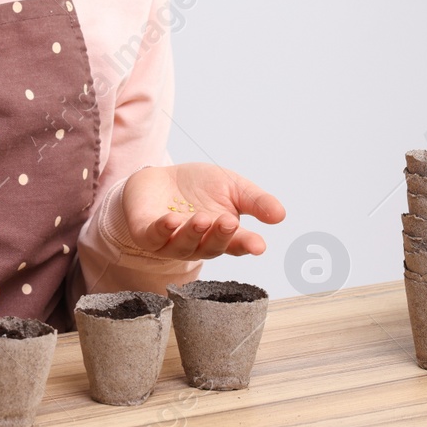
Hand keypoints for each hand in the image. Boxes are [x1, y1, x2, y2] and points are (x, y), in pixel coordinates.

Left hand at [120, 164, 285, 260]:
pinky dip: (161, 230)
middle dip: (220, 236)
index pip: (236, 244)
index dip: (247, 245)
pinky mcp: (146, 233)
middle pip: (210, 247)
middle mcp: (197, 243)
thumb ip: (255, 201)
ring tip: (202, 219)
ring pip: (183, 246)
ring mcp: (170, 242)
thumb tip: (281, 214)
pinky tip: (170, 220)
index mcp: (221, 235)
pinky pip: (154, 236)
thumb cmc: (198, 187)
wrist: (160, 178)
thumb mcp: (232, 187)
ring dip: (193, 233)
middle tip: (229, 221)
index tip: (259, 245)